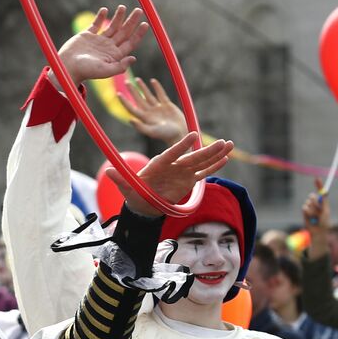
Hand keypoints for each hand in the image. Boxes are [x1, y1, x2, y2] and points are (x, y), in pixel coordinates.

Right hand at [57, 5, 148, 87]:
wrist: (66, 68)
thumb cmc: (85, 71)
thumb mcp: (104, 71)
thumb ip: (119, 66)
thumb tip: (133, 58)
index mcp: (114, 55)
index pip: (129, 43)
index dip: (138, 34)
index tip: (145, 24)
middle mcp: (107, 47)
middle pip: (123, 32)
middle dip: (131, 21)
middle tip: (138, 10)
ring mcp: (98, 41)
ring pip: (112, 26)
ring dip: (118, 17)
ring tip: (122, 7)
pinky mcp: (86, 36)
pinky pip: (96, 24)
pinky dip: (100, 17)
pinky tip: (105, 10)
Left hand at [107, 132, 233, 215]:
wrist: (143, 202)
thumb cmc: (134, 193)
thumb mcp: (127, 187)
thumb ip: (121, 179)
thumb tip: (108, 172)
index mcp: (158, 164)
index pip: (172, 153)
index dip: (182, 146)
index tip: (193, 136)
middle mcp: (173, 165)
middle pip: (191, 156)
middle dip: (206, 150)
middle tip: (221, 142)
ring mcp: (182, 172)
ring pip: (201, 162)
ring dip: (215, 155)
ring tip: (229, 145)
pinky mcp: (188, 180)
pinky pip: (203, 173)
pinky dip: (214, 167)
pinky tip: (226, 159)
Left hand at [119, 77, 188, 145]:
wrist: (180, 133)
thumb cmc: (165, 135)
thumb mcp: (152, 132)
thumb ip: (141, 127)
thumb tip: (130, 119)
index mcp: (144, 118)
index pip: (132, 108)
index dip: (125, 101)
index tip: (118, 93)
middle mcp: (149, 112)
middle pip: (138, 99)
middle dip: (132, 91)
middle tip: (126, 81)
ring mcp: (158, 108)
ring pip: (148, 95)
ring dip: (142, 87)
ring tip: (137, 79)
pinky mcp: (167, 105)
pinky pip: (160, 94)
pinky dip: (157, 87)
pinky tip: (152, 81)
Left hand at [303, 180, 329, 255]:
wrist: (317, 235)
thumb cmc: (315, 225)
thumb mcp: (312, 214)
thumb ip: (312, 205)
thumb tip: (312, 195)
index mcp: (325, 207)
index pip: (323, 194)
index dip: (319, 186)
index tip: (316, 178)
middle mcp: (324, 208)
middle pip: (315, 198)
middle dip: (310, 199)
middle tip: (310, 200)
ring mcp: (320, 213)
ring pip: (309, 204)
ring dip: (307, 208)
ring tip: (309, 215)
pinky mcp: (316, 217)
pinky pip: (305, 209)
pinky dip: (304, 212)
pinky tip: (308, 218)